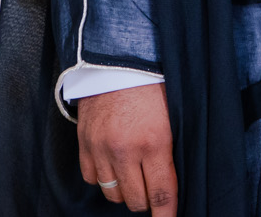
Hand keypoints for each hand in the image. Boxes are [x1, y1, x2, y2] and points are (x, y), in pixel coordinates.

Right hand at [77, 82, 176, 213]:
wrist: (119, 59)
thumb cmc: (154, 82)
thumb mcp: (175, 113)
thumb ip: (172, 147)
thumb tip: (174, 178)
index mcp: (154, 142)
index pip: (161, 193)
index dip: (166, 214)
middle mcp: (125, 150)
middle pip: (135, 199)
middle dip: (146, 200)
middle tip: (153, 188)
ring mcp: (101, 148)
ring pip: (112, 193)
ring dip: (124, 190)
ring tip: (134, 175)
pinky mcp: (84, 143)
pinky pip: (92, 178)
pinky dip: (103, 176)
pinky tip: (114, 164)